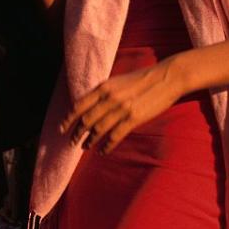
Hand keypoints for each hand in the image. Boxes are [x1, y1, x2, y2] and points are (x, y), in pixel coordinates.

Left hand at [60, 59, 186, 154]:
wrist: (167, 77)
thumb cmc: (142, 80)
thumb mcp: (117, 81)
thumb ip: (103, 93)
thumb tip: (89, 107)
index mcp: (103, 87)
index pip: (79, 105)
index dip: (68, 119)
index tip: (62, 129)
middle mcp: (109, 98)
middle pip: (86, 120)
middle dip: (76, 133)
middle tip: (72, 142)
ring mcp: (121, 109)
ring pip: (98, 130)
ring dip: (89, 141)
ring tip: (85, 147)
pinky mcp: (133, 118)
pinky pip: (114, 136)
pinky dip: (106, 146)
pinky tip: (103, 151)